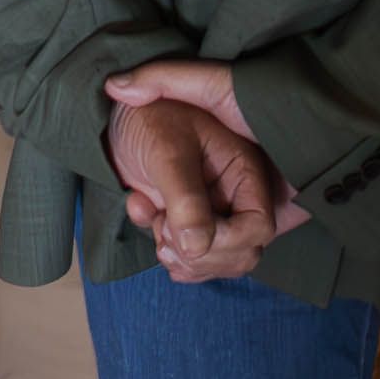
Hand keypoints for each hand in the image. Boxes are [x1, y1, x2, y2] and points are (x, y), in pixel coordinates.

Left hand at [102, 60, 305, 279]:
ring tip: (154, 223)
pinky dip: (169, 255)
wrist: (120, 115)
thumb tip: (197, 248)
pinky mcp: (193, 222)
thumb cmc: (150, 119)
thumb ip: (185, 200)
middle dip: (199, 254)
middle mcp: (238, 195)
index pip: (259, 227)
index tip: (180, 225)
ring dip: (181, 258)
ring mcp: (216, 211)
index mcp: (245, 171)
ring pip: (218, 262)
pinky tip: (147, 218)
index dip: (224, 240)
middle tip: (162, 227)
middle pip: (243, 253)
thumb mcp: (167, 153)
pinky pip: (195, 262)